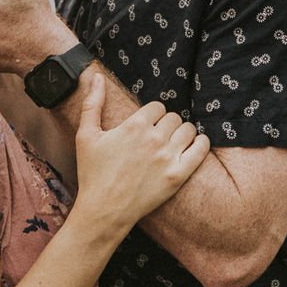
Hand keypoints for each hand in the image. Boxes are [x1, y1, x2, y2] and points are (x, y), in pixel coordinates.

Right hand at [72, 68, 209, 236]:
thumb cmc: (93, 173)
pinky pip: (201, 149)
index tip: (147, 125)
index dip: (152, 115)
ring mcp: (168, 157)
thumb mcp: (86, 135)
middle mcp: (154, 138)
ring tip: (173, 143)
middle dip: (166, 124)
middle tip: (158, 137)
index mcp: (134, 125)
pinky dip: (201, 144)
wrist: (104, 210)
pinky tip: (194, 146)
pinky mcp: (178, 175)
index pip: (157, 106)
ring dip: (182, 133)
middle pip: (173, 117)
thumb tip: (96, 76)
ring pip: (188, 130)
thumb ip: (92, 103)